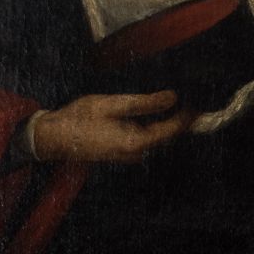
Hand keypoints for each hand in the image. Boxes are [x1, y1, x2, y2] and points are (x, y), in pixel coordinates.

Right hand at [29, 89, 187, 164]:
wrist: (52, 138)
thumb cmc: (79, 118)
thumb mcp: (113, 104)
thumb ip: (145, 103)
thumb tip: (173, 98)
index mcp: (135, 142)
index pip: (171, 130)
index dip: (188, 117)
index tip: (200, 103)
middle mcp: (134, 153)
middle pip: (166, 136)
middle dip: (181, 120)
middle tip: (194, 100)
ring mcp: (127, 155)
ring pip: (156, 139)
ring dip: (168, 124)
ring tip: (180, 105)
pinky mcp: (120, 152)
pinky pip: (145, 140)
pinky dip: (155, 128)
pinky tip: (156, 114)